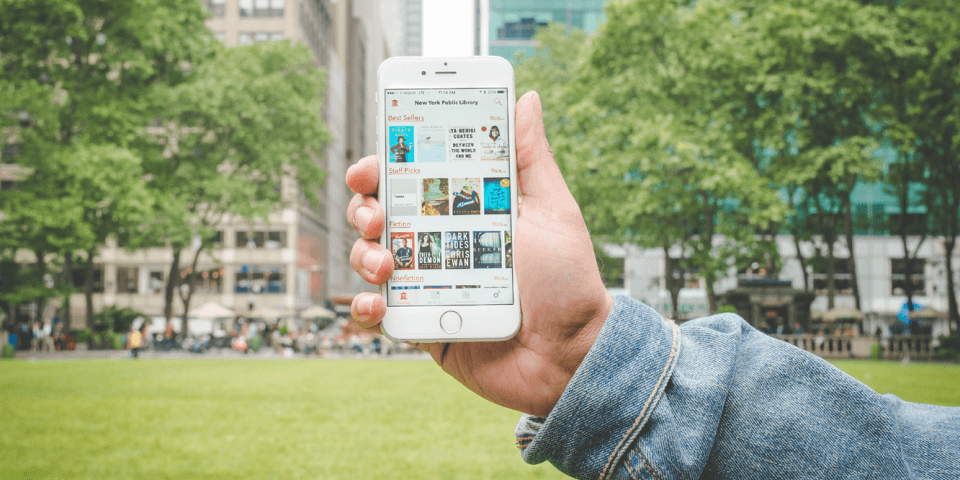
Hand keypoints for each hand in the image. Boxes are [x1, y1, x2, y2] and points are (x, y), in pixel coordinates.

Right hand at [345, 91, 612, 416]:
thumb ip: (531, 158)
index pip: (413, 179)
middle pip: (380, 214)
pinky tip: (378, 302)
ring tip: (387, 264)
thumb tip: (526, 99)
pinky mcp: (420, 324)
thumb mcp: (552, 211)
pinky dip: (365, 305)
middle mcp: (440, 244)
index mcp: (465, 212)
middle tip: (377, 215)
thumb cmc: (567, 282)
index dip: (383, 167)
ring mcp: (426, 283)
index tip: (369, 165)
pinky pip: (377, 312)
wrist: (570, 356)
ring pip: (370, 258)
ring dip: (363, 254)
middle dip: (365, 208)